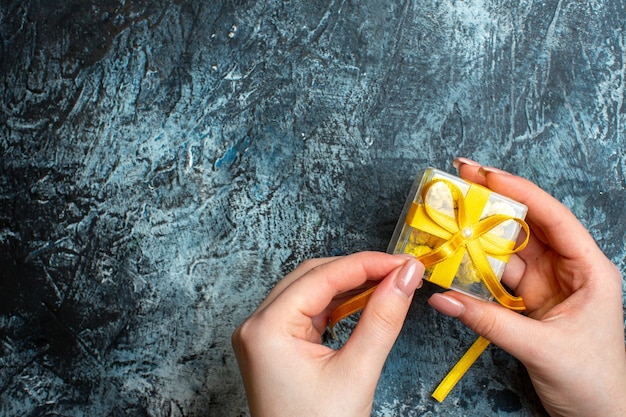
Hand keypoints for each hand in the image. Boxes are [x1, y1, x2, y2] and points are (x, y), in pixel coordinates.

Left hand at [232, 252, 423, 416]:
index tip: (404, 262)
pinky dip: (336, 303)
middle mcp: (257, 325)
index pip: (323, 277)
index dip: (368, 264)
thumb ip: (382, 319)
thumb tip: (405, 277)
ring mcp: (263, 335)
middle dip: (358, 271)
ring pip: (310, 290)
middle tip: (399, 271)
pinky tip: (362, 301)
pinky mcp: (274, 345)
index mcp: (266, 329)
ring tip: (387, 283)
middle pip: (312, 276)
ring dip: (348, 285)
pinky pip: (307, 310)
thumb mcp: (357, 372)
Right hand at [428, 158, 625, 416]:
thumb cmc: (593, 382)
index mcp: (589, 268)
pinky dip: (473, 268)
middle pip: (525, 226)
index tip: (483, 173)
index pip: (552, 216)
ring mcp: (545, 284)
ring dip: (476, 237)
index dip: (517, 191)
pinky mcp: (527, 301)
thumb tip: (441, 299)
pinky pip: (495, 277)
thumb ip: (488, 321)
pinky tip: (453, 257)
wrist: (599, 416)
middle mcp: (566, 268)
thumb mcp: (542, 349)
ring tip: (447, 219)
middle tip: (457, 184)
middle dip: (491, 204)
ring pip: (506, 250)